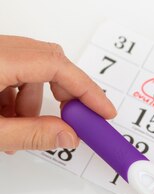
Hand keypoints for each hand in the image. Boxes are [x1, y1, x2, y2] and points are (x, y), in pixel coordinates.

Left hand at [0, 35, 115, 151]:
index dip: (86, 89)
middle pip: (50, 62)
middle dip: (64, 95)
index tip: (102, 110)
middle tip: (73, 121)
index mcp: (1, 59)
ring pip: (31, 68)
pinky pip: (15, 69)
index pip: (58, 66)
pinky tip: (6, 118)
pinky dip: (17, 94)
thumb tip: (67, 134)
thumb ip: (31, 134)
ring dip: (34, 100)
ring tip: (20, 128)